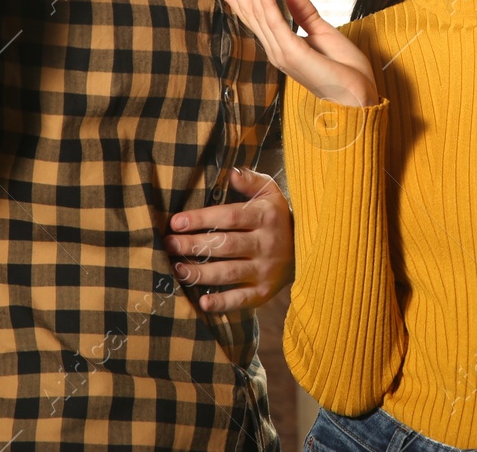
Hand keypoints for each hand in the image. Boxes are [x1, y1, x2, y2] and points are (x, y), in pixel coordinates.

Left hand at [164, 168, 291, 312]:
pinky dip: (222, 303)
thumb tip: (231, 173)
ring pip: (229, 272)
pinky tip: (203, 302)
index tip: (176, 222)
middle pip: (225, 245)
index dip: (202, 219)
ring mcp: (265, 270)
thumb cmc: (278, 217)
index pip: (230, 217)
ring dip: (201, 273)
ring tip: (177, 269)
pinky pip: (242, 299)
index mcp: (266, 217)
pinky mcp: (264, 291)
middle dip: (194, 245)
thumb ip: (252, 181)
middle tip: (168, 244)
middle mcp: (267, 243)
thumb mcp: (271, 194)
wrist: (308, 249)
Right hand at [212, 0, 377, 107]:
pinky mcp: (295, 54)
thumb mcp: (324, 34)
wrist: (359, 99)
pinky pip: (278, 25)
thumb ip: (304, 14)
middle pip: (251, 10)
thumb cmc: (345, 72)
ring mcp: (282, 52)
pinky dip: (268, 4)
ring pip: (261, 12)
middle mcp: (276, 49)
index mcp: (281, 45)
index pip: (255, 15)